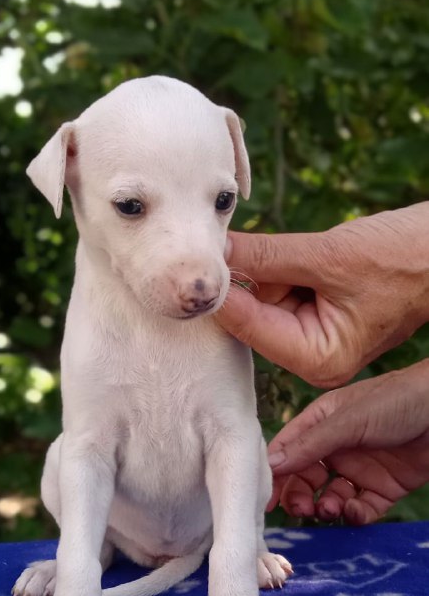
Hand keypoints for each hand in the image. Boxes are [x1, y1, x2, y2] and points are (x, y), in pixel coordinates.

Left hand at [217, 203, 428, 386]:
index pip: (246, 324)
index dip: (219, 288)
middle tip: (221, 237)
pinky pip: (279, 289)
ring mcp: (312, 337)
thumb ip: (265, 255)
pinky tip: (292, 251)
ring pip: (261, 297)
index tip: (192, 255)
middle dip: (243, 275)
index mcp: (316, 358)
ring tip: (286, 245)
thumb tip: (213, 249)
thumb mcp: (328, 255)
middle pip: (249, 314)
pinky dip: (278, 267)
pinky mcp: (315, 315)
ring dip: (263, 266)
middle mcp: (310, 357)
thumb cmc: (405, 258)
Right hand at [266, 361, 428, 523]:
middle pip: (304, 478)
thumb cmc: (397, 401)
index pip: (287, 450)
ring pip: (330, 497)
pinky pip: (361, 509)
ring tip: (330, 510)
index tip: (264, 499)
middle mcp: (336, 446)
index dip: (273, 473)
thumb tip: (270, 465)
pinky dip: (355, 515)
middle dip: (298, 496)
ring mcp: (360, 468)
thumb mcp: (348, 420)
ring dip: (325, 507)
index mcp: (321, 423)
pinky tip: (355, 512)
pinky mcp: (384, 488)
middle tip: (300, 509)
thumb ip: (310, 445)